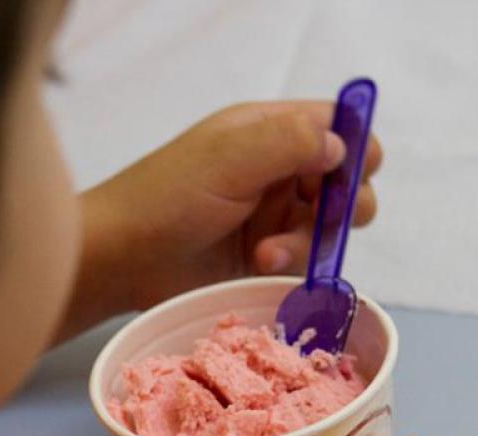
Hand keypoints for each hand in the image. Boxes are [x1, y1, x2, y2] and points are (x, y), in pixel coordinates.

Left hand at [73, 101, 382, 322]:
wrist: (122, 260)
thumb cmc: (166, 198)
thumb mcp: (230, 157)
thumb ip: (292, 141)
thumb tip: (344, 145)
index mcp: (270, 131)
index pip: (338, 126)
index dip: (356, 146)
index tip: (350, 173)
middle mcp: (278, 170)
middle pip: (348, 181)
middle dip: (347, 202)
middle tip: (333, 216)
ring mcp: (274, 217)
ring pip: (331, 227)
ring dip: (312, 240)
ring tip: (271, 253)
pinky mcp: (267, 259)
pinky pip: (307, 262)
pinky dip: (294, 265)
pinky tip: (262, 266)